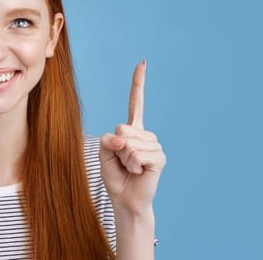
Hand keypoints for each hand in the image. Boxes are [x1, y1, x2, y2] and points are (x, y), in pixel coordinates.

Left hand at [99, 61, 166, 213]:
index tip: (143, 62)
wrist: (125, 199)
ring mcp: (154, 145)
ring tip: (131, 168)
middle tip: (122, 162)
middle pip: (122, 128)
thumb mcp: (103, 154)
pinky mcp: (159, 157)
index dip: (138, 82)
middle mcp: (145, 134)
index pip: (135, 102)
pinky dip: (132, 164)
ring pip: (128, 143)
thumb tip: (121, 137)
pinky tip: (139, 172)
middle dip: (116, 148)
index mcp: (132, 130)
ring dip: (124, 159)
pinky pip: (137, 154)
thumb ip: (107, 141)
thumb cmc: (115, 176)